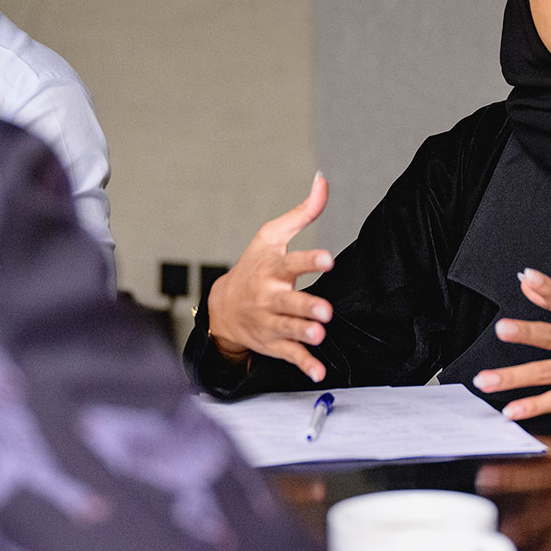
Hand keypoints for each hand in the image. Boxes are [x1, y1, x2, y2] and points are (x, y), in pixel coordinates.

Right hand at [205, 173, 334, 381]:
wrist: (222, 307)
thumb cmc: (254, 265)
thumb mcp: (273, 235)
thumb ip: (304, 212)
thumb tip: (323, 180)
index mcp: (273, 268)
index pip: (292, 262)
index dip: (310, 261)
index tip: (328, 259)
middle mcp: (270, 297)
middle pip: (289, 302)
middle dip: (306, 306)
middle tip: (324, 309)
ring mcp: (271, 322)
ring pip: (288, 329)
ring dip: (304, 333)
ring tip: (319, 334)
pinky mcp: (274, 343)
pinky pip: (289, 355)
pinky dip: (304, 365)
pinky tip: (319, 371)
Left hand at [471, 268, 550, 420]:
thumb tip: (525, 284)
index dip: (546, 288)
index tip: (529, 276)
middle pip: (549, 336)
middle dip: (525, 332)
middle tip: (502, 329)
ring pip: (543, 372)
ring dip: (513, 377)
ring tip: (486, 379)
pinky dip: (532, 406)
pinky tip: (512, 410)